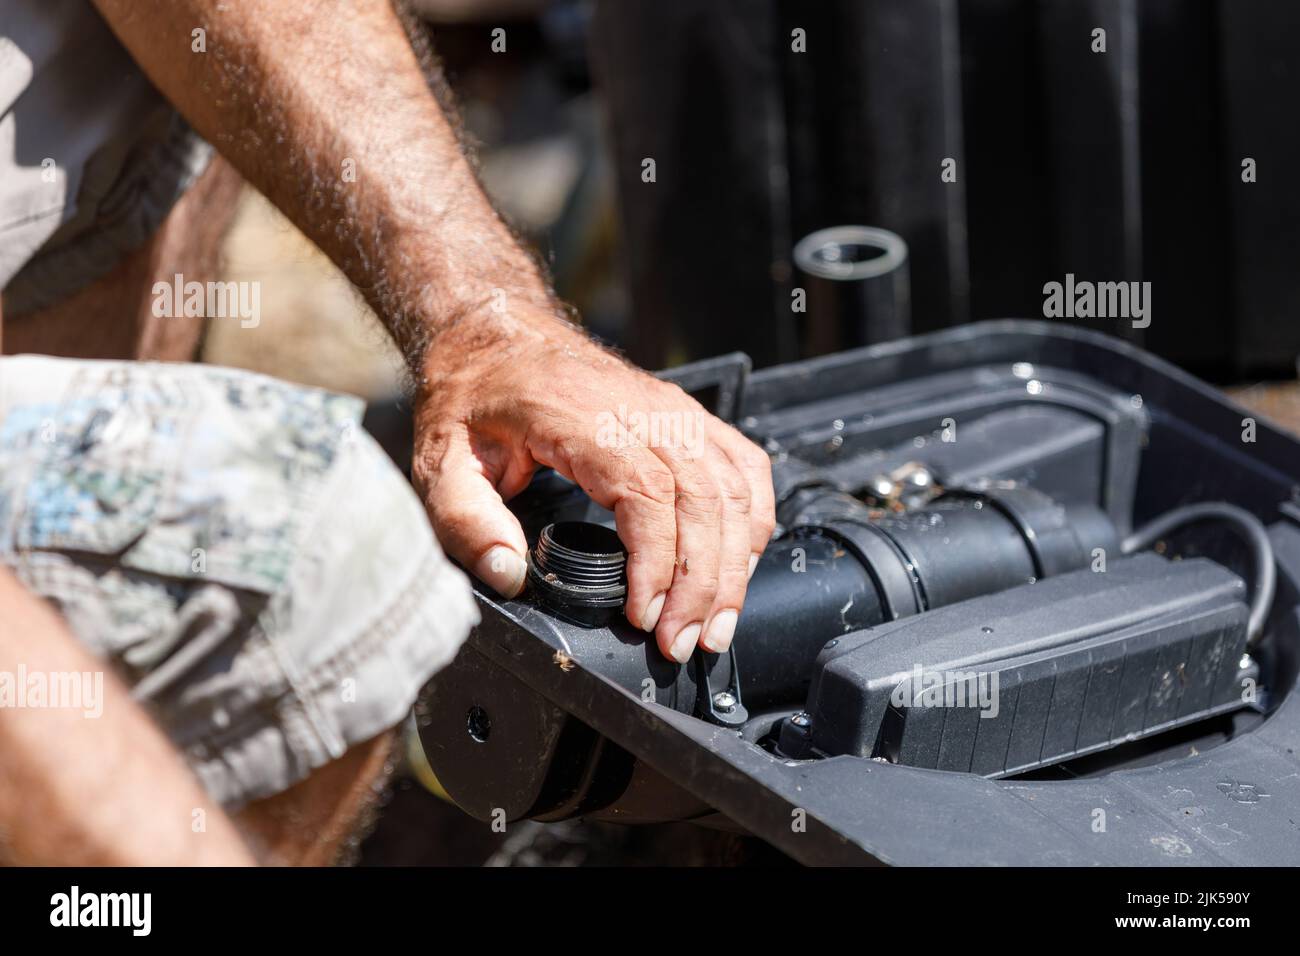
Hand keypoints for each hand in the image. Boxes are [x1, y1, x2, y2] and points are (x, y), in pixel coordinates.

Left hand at [413, 309, 774, 661]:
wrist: (497, 336)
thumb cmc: (476, 394)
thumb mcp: (441, 460)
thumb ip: (466, 521)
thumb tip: (507, 575)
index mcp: (585, 419)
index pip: (647, 493)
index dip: (658, 561)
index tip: (645, 616)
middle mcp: (643, 410)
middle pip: (704, 499)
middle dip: (702, 583)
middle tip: (684, 643)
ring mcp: (674, 411)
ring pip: (733, 489)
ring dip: (734, 564)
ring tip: (714, 626)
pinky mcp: (688, 418)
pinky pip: (744, 468)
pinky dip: (751, 523)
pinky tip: (737, 569)